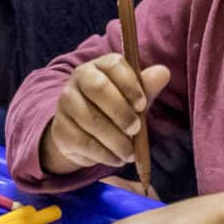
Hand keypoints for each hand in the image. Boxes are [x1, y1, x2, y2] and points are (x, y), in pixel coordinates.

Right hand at [38, 53, 168, 177]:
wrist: (83, 133)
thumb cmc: (114, 110)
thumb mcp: (133, 98)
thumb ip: (147, 87)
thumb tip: (163, 72)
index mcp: (100, 66)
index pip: (114, 64)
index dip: (130, 84)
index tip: (141, 105)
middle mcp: (79, 79)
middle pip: (98, 88)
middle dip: (121, 112)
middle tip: (136, 130)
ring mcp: (66, 103)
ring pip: (91, 119)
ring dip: (115, 139)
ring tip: (129, 152)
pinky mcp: (60, 129)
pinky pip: (83, 142)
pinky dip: (104, 154)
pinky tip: (116, 158)